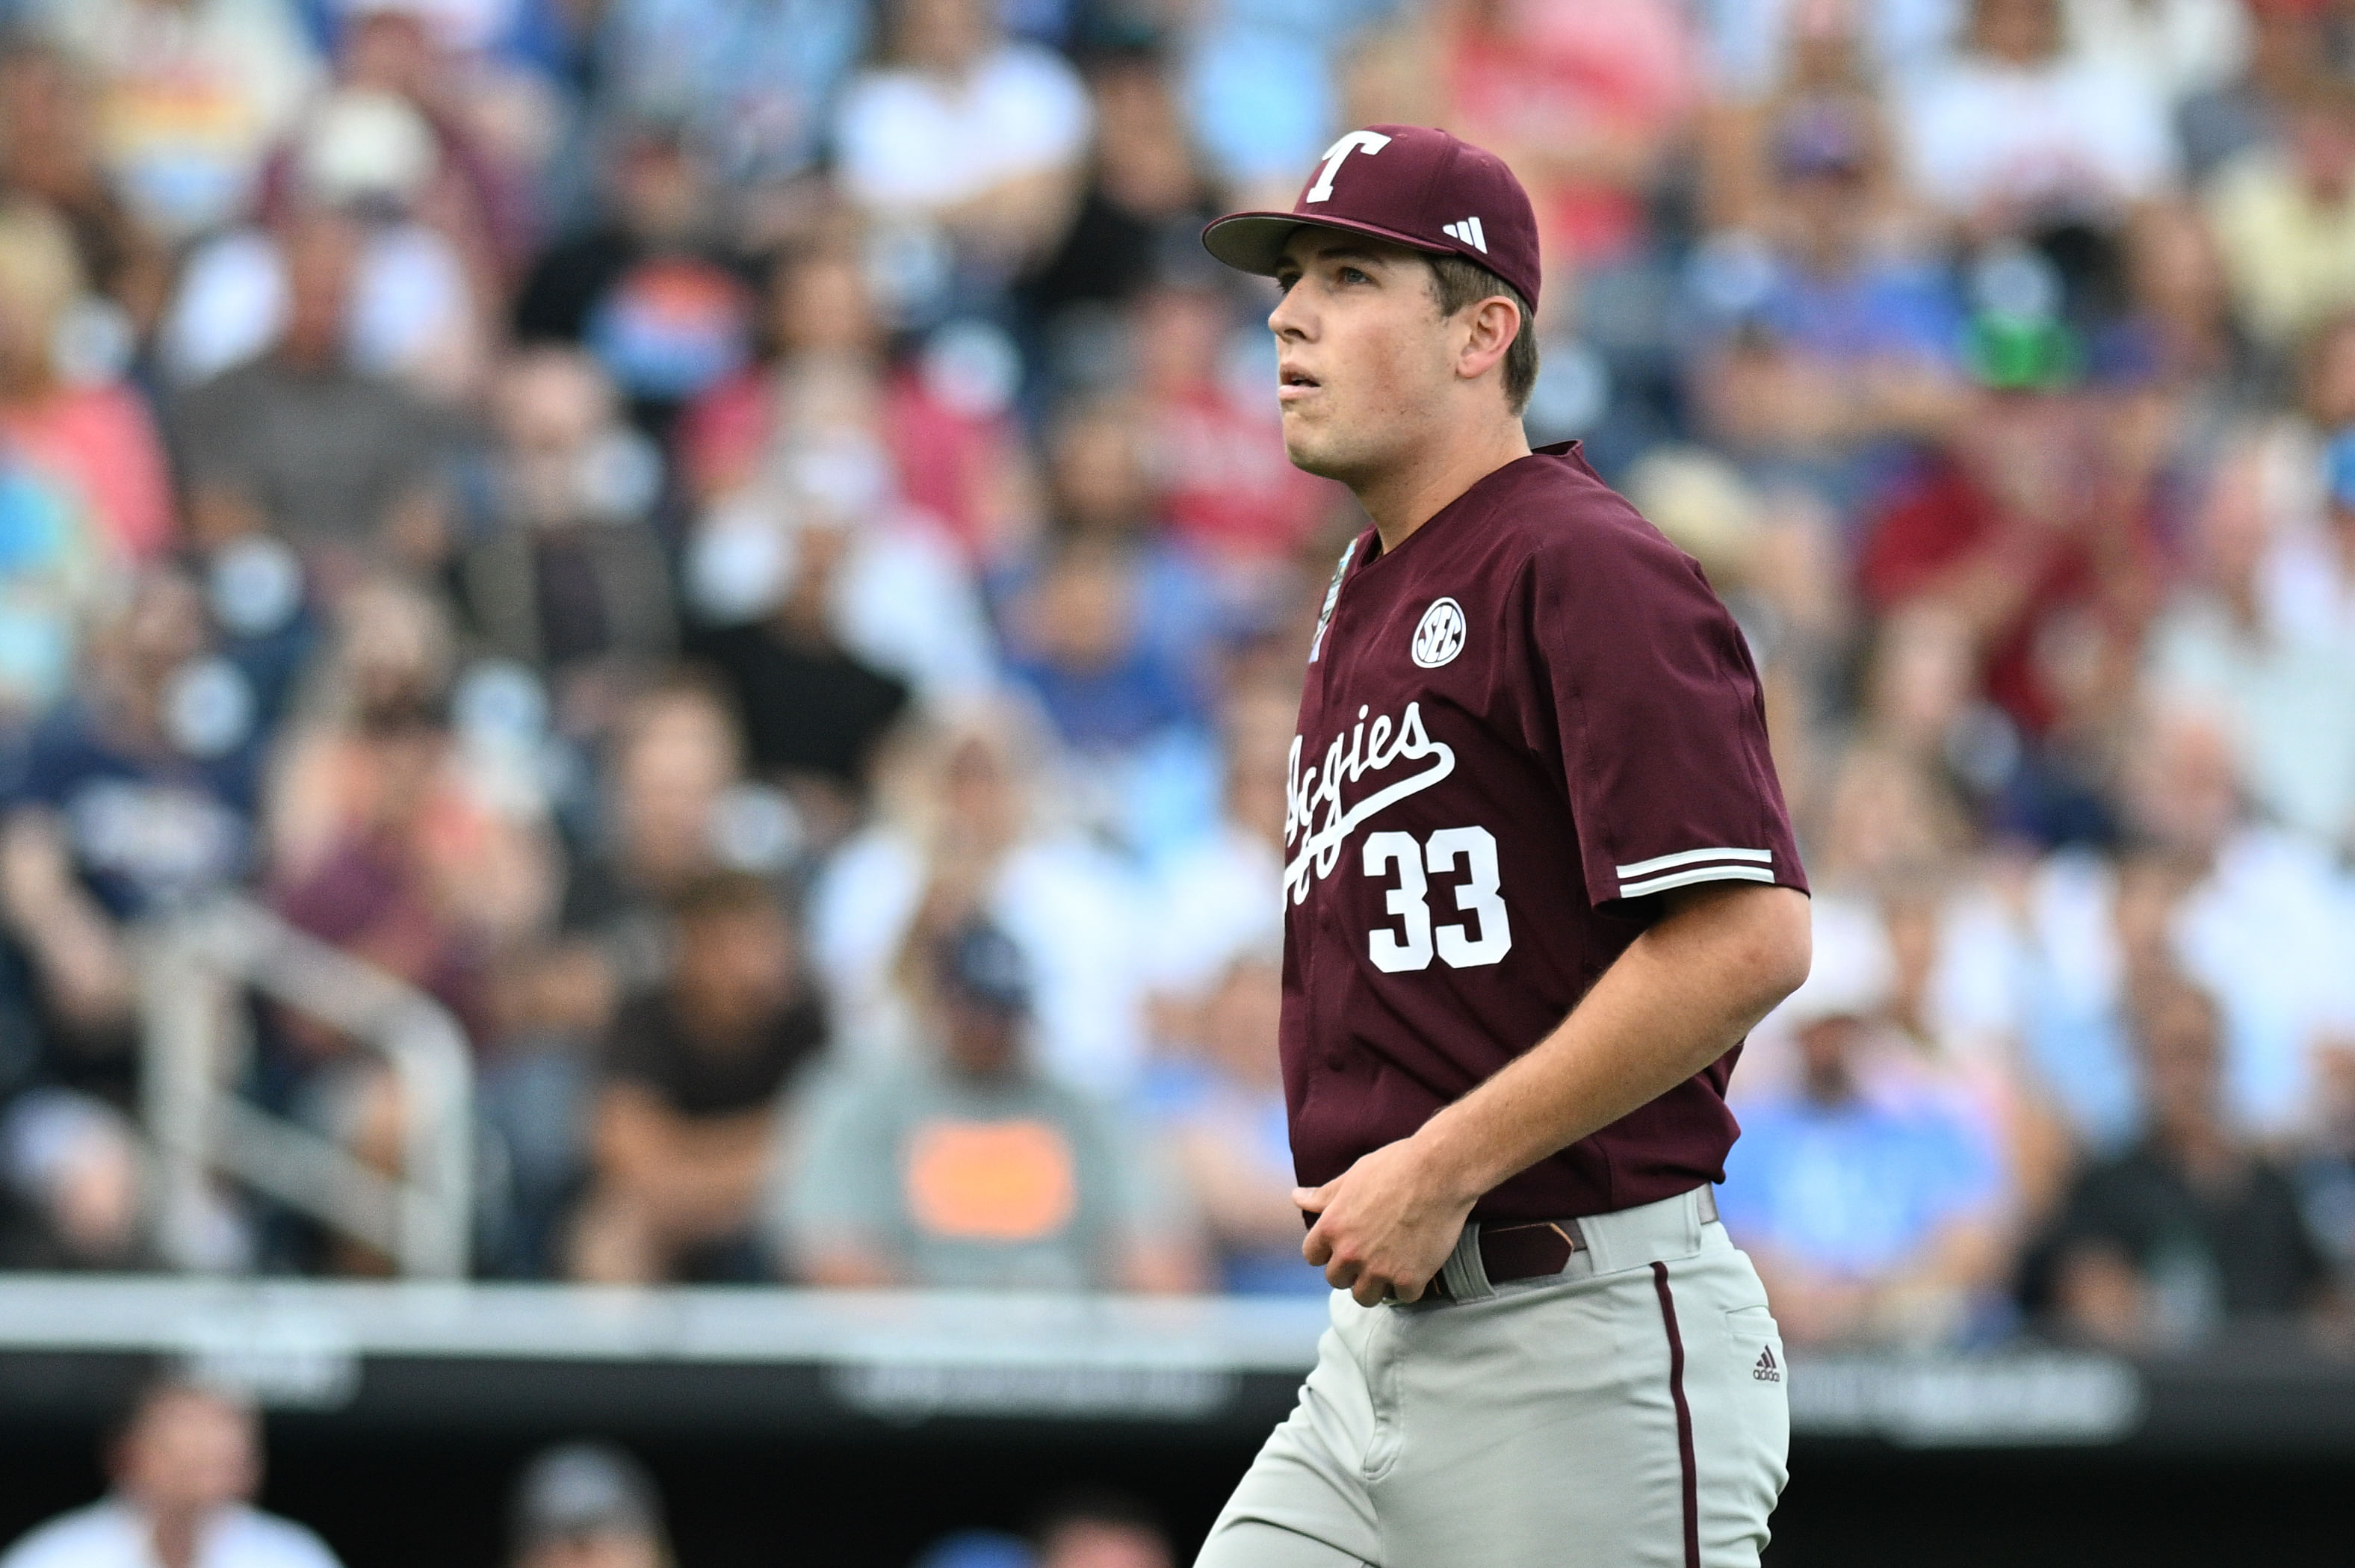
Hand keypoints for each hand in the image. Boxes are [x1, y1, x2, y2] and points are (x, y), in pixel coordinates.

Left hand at [1295, 1135, 1478, 1305]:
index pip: (1312, 1257)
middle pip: (1336, 1281)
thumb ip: (1324, 1195)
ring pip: (1365, 1297)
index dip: (1328, 1251)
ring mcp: (1379, 1269)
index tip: (1345, 1244)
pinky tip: (1417, 1265)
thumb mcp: (1353, 1177)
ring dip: (1376, 1285)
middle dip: (1351, 1270)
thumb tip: (1296, 1197)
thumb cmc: (1395, 1166)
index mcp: (1331, 1228)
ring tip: (1390, 1266)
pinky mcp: (1410, 1278)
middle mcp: (1350, 1253)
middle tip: (1372, 1253)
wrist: (1440, 1171)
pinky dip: (1410, 1285)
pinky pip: (1402, 1297)